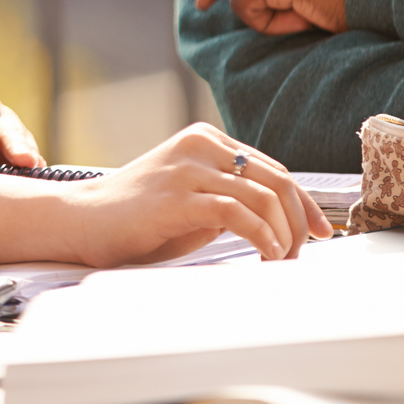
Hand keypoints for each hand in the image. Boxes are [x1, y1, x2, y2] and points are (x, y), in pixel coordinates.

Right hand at [46, 123, 332, 267]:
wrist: (82, 221)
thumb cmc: (137, 218)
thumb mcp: (192, 199)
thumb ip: (228, 198)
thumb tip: (281, 222)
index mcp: (206, 139)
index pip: (272, 169)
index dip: (304, 204)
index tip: (322, 232)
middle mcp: (201, 145)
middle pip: (275, 179)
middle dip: (300, 222)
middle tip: (305, 255)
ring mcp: (188, 168)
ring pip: (262, 195)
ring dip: (284, 236)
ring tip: (283, 263)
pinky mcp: (177, 195)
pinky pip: (237, 212)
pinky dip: (262, 236)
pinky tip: (267, 255)